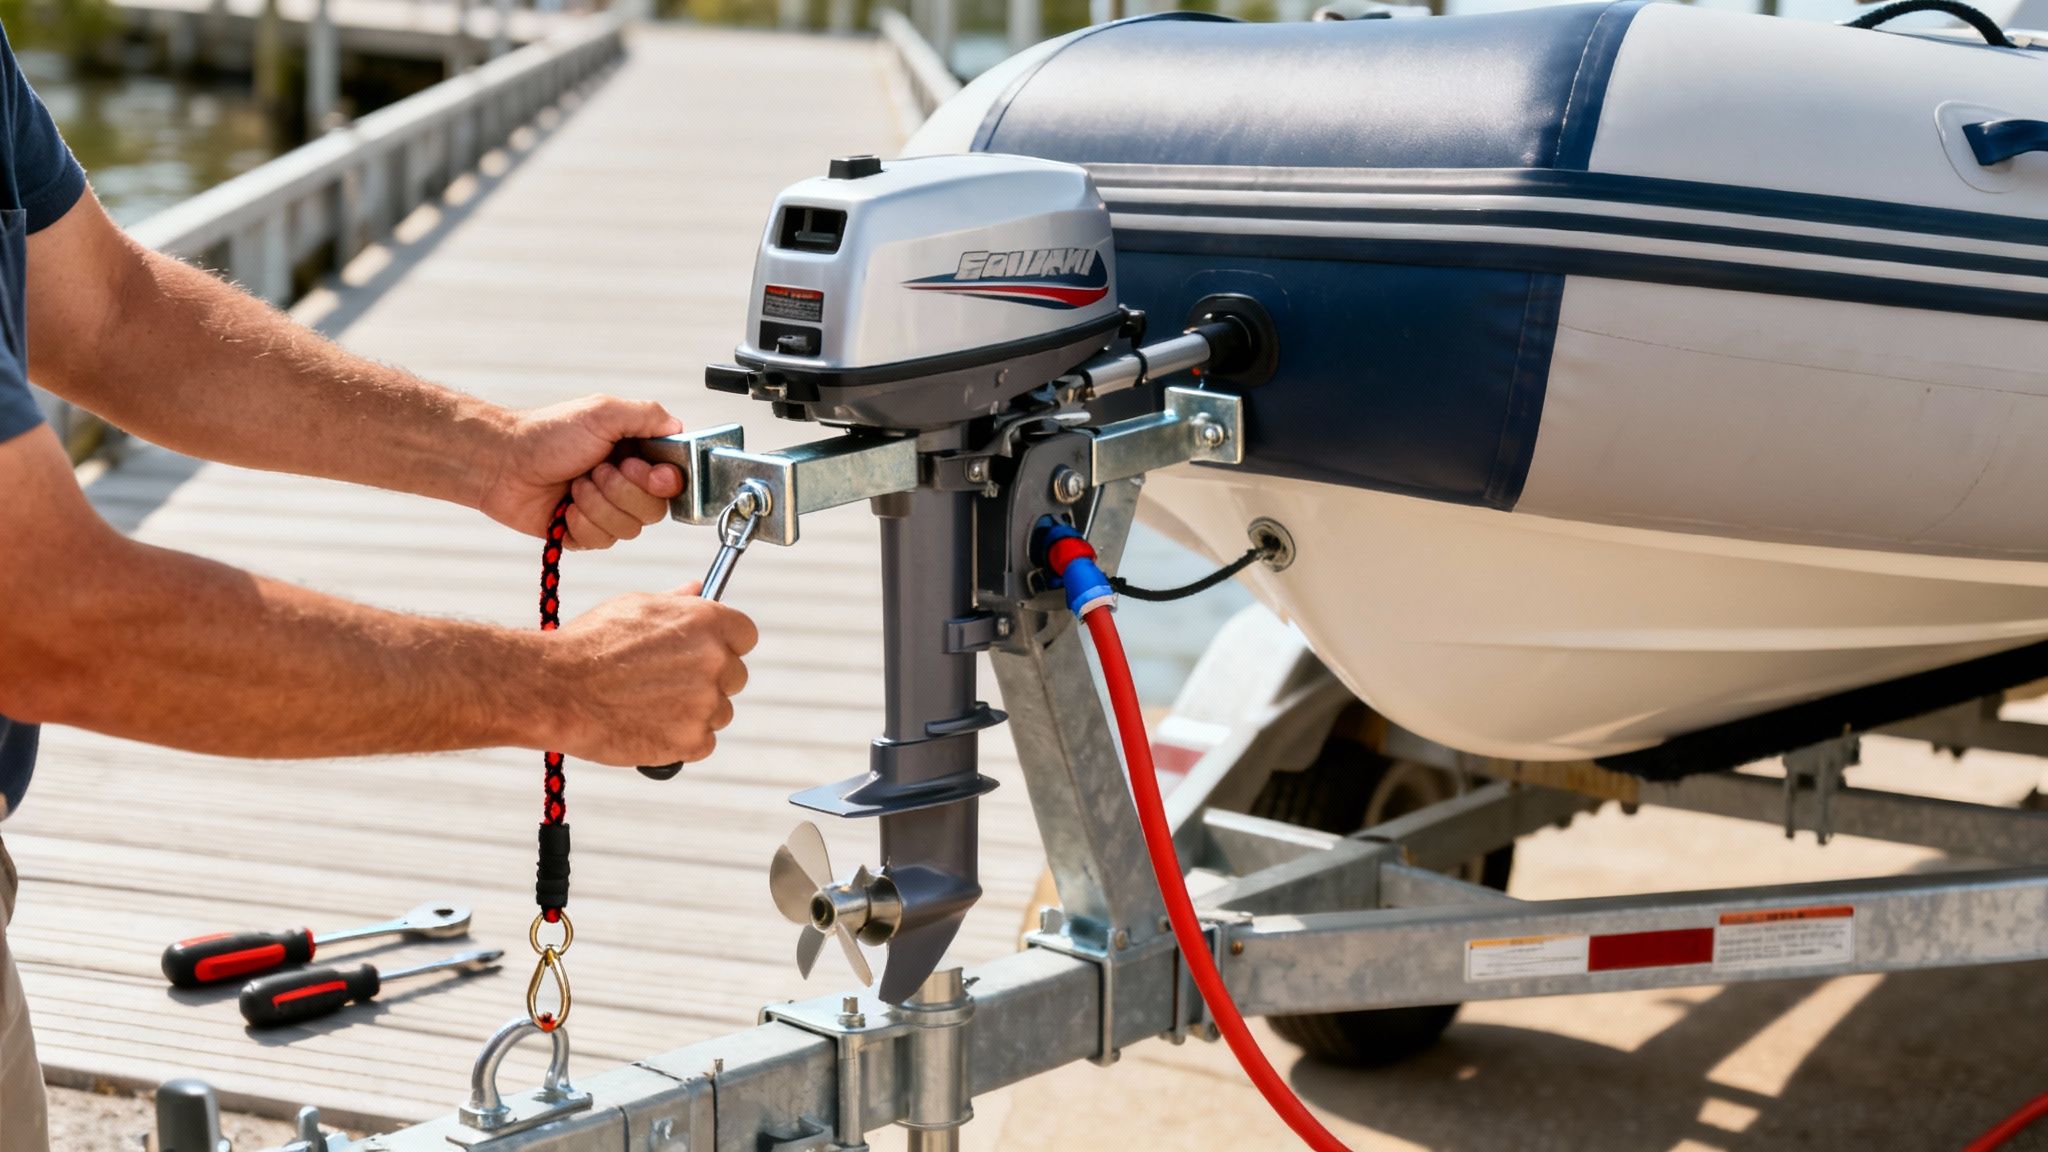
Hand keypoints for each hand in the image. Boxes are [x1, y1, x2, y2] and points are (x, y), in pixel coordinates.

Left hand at [481, 397, 686, 548]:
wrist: (503, 463)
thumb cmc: (548, 433)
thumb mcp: (604, 412)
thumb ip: (648, 415)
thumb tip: (678, 427)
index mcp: (636, 454)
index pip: (674, 480)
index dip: (662, 482)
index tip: (636, 468)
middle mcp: (626, 484)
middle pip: (655, 510)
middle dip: (621, 491)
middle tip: (595, 470)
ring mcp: (606, 510)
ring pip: (629, 529)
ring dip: (597, 504)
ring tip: (574, 485)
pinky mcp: (585, 534)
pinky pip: (602, 541)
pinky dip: (581, 522)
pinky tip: (564, 507)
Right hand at [546, 582, 757, 765]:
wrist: (557, 689)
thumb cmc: (590, 644)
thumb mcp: (635, 605)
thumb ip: (677, 602)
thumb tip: (698, 589)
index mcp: (706, 621)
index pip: (745, 635)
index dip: (726, 644)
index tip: (705, 653)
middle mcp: (715, 660)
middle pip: (735, 676)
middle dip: (709, 680)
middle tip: (666, 683)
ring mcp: (706, 702)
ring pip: (720, 711)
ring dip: (694, 713)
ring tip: (649, 705)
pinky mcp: (693, 740)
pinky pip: (704, 743)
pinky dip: (681, 741)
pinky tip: (649, 727)